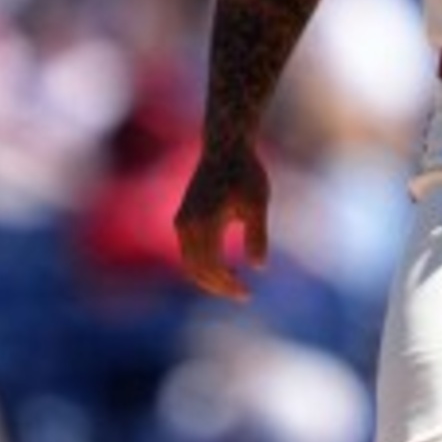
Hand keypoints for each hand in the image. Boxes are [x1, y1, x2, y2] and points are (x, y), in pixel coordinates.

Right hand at [172, 142, 271, 300]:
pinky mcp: (182, 217)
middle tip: (242, 295)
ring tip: (233, 284)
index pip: (212, 267)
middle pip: (196, 270)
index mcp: (205, 222)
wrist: (225, 147)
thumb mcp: (258, 203)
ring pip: (189, 263)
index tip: (248, 294)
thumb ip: (257, 235)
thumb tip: (259, 267)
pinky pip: (187, 252)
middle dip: (218, 287)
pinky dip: (202, 265)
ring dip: (208, 278)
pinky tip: (223, 267)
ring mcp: (182, 221)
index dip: (228, 285)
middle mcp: (187, 224)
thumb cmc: (246, 173)